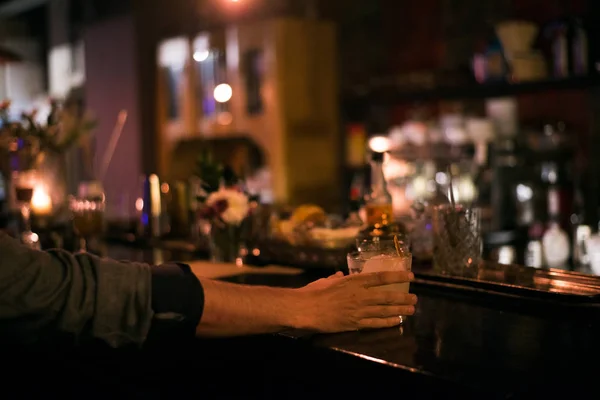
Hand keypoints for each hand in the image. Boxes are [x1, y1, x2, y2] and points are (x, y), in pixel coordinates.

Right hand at [297, 271, 416, 332]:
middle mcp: (360, 295)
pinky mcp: (354, 323)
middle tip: (415, 298)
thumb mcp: (327, 281)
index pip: (381, 277)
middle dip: (403, 297)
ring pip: (384, 310)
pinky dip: (388, 322)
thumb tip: (340, 275)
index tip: (410, 275)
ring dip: (400, 310)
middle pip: (387, 296)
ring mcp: (358, 310)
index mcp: (354, 282)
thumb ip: (336, 278)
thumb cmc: (314, 292)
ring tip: (411, 309)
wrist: (306, 309)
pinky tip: (397, 321)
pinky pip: (375, 323)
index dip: (397, 276)